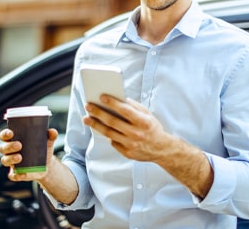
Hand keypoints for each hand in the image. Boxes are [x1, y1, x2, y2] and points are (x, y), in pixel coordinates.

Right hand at [0, 127, 57, 181]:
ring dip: (11, 159)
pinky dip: (16, 175)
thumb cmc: (42, 149)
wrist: (47, 165)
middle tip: (19, 145)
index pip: (4, 136)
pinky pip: (13, 175)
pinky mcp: (16, 174)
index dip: (5, 134)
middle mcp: (9, 152)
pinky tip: (23, 173)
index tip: (11, 133)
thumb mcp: (47, 141)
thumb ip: (50, 135)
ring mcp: (12, 163)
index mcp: (14, 140)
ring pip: (5, 161)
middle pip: (3, 148)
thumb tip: (52, 132)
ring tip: (20, 157)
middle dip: (9, 146)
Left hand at [84, 95, 213, 197]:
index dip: (113, 103)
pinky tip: (100, 128)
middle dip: (98, 112)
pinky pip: (113, 142)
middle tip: (88, 106)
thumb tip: (118, 99)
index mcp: (143, 122)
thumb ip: (134, 107)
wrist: (162, 149)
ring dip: (96, 125)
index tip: (101, 96)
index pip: (125, 110)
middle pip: (113, 121)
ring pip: (108, 133)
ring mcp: (131, 144)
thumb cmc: (152, 128)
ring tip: (86, 118)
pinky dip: (106, 135)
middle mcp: (136, 133)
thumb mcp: (147, 115)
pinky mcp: (127, 153)